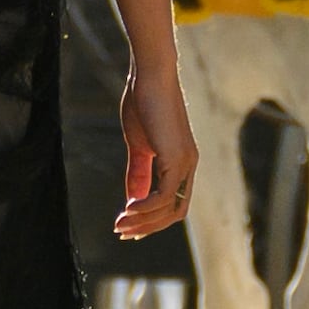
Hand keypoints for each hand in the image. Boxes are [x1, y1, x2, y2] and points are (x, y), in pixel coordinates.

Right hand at [114, 69, 196, 238]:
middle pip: (175, 213)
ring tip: (119, 223)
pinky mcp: (176, 158)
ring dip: (143, 220)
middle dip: (148, 226)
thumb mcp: (138, 145)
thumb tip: (132, 200)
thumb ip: (138, 172)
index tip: (128, 225)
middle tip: (122, 231)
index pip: (173, 203)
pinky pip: (165, 196)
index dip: (152, 220)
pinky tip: (129, 209)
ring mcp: (185, 163)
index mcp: (181, 163)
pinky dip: (147, 208)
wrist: (149, 77)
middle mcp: (189, 166)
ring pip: (171, 209)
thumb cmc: (142, 103)